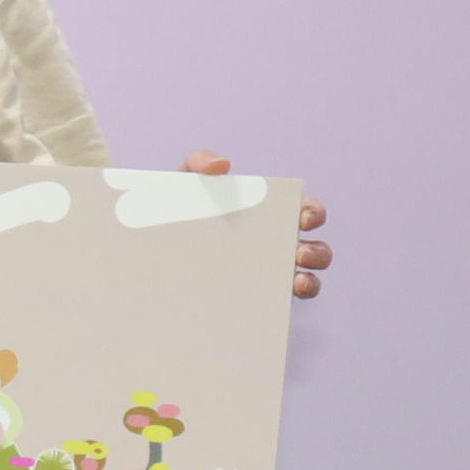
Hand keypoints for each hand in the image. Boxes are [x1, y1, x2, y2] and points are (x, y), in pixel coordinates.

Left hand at [180, 149, 330, 298]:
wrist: (151, 251)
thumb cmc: (175, 211)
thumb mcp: (183, 184)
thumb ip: (199, 163)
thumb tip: (223, 165)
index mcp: (268, 216)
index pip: (305, 212)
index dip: (313, 214)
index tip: (304, 219)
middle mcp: (276, 246)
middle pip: (315, 250)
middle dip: (318, 252)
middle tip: (301, 254)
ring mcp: (267, 275)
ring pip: (306, 281)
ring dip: (310, 282)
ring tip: (296, 282)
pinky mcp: (254, 300)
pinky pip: (277, 306)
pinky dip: (283, 304)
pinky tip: (273, 303)